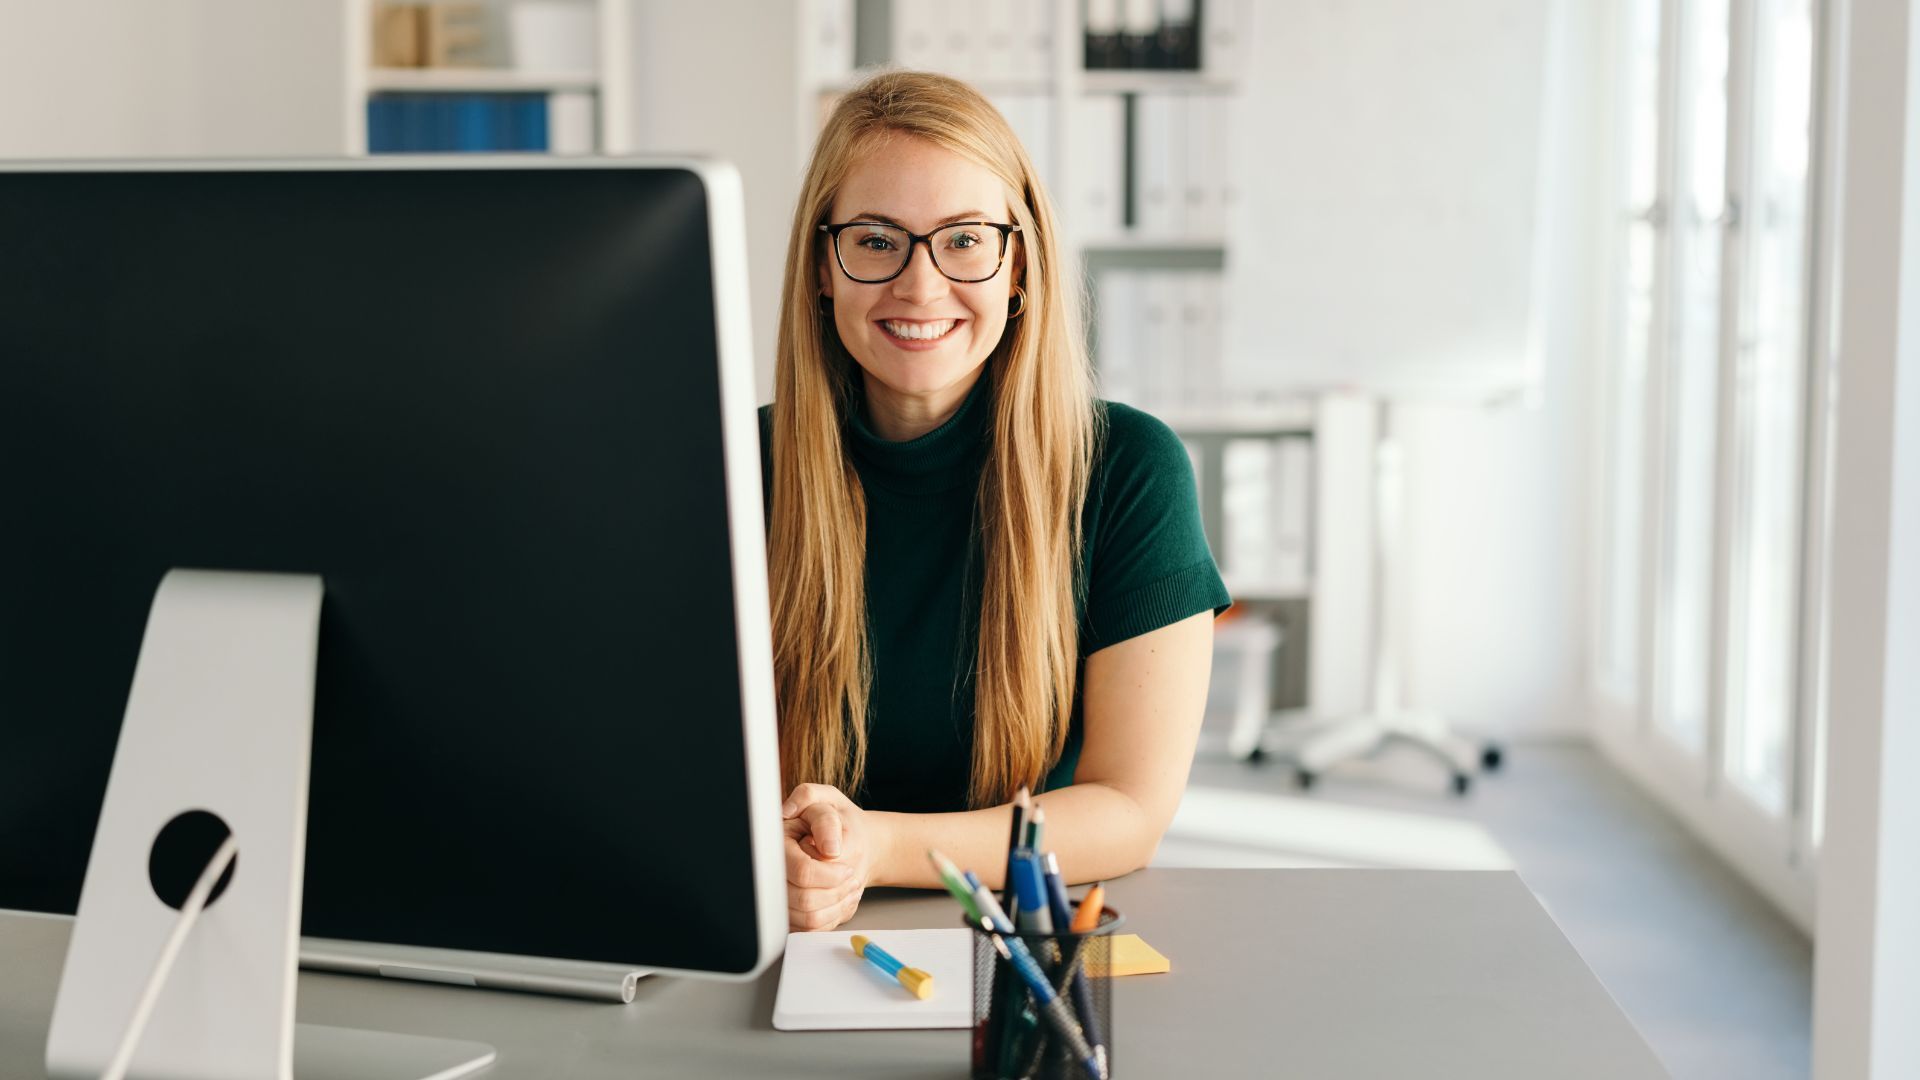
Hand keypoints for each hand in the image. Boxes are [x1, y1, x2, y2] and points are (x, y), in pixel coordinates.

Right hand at [782, 783, 886, 930]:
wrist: (847, 839)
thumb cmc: (836, 820)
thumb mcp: (829, 802)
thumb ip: (825, 819)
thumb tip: (828, 848)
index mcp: (777, 844)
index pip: (802, 872)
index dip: (830, 874)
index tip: (847, 867)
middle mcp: (773, 872)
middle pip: (804, 900)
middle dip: (836, 890)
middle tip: (851, 876)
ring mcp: (780, 895)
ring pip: (809, 919)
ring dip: (837, 904)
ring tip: (850, 886)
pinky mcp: (791, 913)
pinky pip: (813, 928)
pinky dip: (834, 915)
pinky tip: (843, 897)